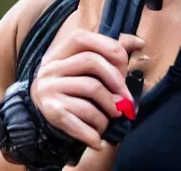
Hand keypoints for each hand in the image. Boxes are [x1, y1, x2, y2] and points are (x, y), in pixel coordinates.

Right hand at [31, 30, 143, 148]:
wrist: (40, 116)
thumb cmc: (74, 86)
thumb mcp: (86, 66)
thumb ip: (111, 52)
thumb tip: (140, 42)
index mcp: (60, 52)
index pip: (83, 38)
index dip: (108, 48)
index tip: (126, 66)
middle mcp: (51, 68)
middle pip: (91, 61)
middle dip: (117, 81)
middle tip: (127, 101)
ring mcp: (48, 89)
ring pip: (91, 88)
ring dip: (109, 108)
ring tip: (114, 118)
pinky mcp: (50, 111)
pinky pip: (78, 118)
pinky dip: (92, 132)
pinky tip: (99, 141)